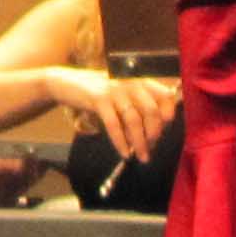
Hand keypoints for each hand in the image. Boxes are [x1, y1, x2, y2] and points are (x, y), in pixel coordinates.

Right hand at [41, 64, 178, 162]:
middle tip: (151, 147)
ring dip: (139, 142)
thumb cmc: (99, 92)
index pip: (165, 95)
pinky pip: (114, 124)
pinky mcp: (98, 98)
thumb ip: (139, 105)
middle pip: (151, 110)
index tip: (165, 130)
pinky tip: (124, 153)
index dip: (168, 114)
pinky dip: (121, 142)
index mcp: (139, 79)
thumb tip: (156, 132)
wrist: (67, 82)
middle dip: (154, 133)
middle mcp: (130, 82)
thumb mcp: (122, 93)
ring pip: (133, 120)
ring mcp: (114, 89)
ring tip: (142, 157)